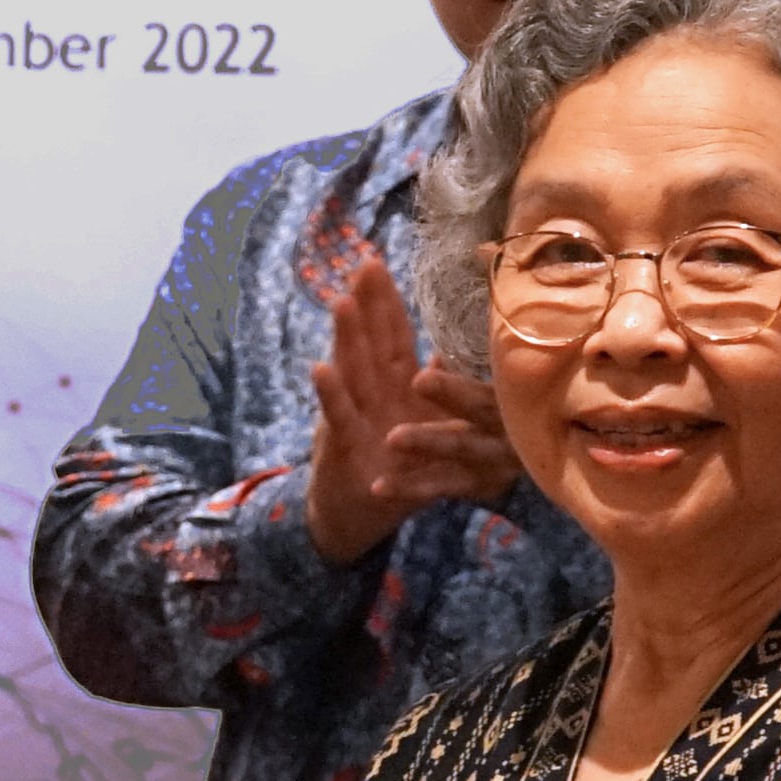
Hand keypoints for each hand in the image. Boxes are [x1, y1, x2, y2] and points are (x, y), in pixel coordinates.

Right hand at [300, 259, 516, 564]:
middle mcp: (371, 395)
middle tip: (366, 264)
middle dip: (368, 305)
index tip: (381, 263)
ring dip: (346, 338)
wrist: (354, 517)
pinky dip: (330, 395)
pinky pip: (337, 418)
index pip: (392, 336)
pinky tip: (320, 369)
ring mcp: (354, 417)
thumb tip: (460, 347)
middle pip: (371, 342)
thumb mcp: (425, 427)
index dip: (389, 302)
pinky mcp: (342, 447)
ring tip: (342, 302)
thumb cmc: (392, 470)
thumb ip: (438, 388)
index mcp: (394, 388)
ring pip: (351, 371)